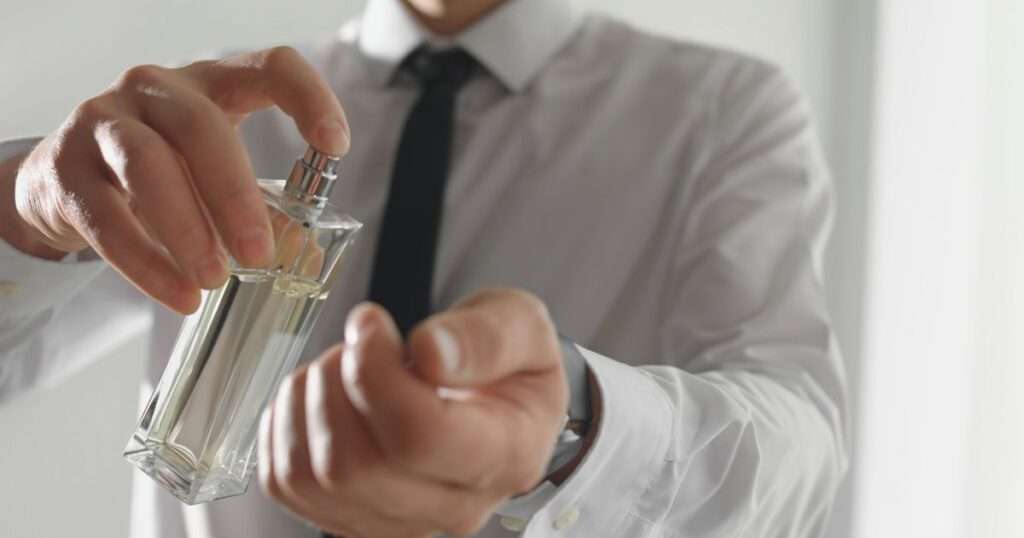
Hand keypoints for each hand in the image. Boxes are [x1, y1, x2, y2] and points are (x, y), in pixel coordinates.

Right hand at [0, 46, 349, 313]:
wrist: (62, 183)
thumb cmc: (162, 174)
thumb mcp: (213, 178)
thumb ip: (258, 208)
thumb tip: (299, 254)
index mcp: (211, 85)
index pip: (268, 67)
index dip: (307, 98)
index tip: (335, 145)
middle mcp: (155, 90)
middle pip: (201, 128)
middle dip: (235, 195)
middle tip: (259, 254)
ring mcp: (103, 123)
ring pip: (147, 166)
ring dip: (187, 229)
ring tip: (216, 279)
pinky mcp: (64, 169)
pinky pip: (107, 218)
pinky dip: (147, 264)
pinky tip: (180, 295)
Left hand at [259, 289, 568, 536]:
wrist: (499, 398)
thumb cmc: (509, 363)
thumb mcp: (523, 323)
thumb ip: (488, 335)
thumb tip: (431, 354)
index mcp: (507, 454)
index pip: (421, 437)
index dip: (376, 374)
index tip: (370, 323)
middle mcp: (455, 504)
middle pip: (356, 466)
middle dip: (338, 381)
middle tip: (362, 338)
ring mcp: (400, 520)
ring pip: (312, 477)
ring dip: (309, 401)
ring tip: (345, 363)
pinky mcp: (352, 518)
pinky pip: (286, 482)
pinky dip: (287, 425)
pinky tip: (324, 394)